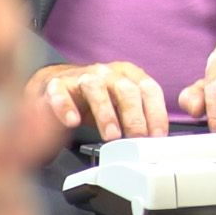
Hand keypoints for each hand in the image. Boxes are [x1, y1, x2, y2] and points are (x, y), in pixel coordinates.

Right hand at [31, 60, 168, 140]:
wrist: (59, 86)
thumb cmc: (96, 99)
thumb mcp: (120, 105)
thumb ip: (137, 118)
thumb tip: (154, 142)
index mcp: (129, 74)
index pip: (149, 89)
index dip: (156, 112)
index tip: (158, 135)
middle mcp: (107, 72)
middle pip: (125, 89)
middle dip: (134, 116)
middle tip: (137, 138)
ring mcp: (82, 76)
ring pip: (96, 89)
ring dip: (105, 113)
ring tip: (111, 136)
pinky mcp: (57, 84)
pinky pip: (60, 92)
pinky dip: (66, 106)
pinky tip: (72, 122)